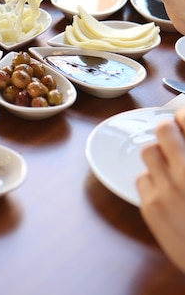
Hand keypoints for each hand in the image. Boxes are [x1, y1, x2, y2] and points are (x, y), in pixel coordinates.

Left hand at [137, 110, 184, 272]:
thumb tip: (180, 145)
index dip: (181, 116)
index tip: (180, 117)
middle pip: (165, 130)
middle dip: (166, 129)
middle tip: (169, 132)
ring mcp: (167, 190)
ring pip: (149, 152)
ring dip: (157, 155)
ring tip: (166, 165)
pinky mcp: (151, 206)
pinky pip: (142, 179)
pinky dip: (150, 180)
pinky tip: (162, 190)